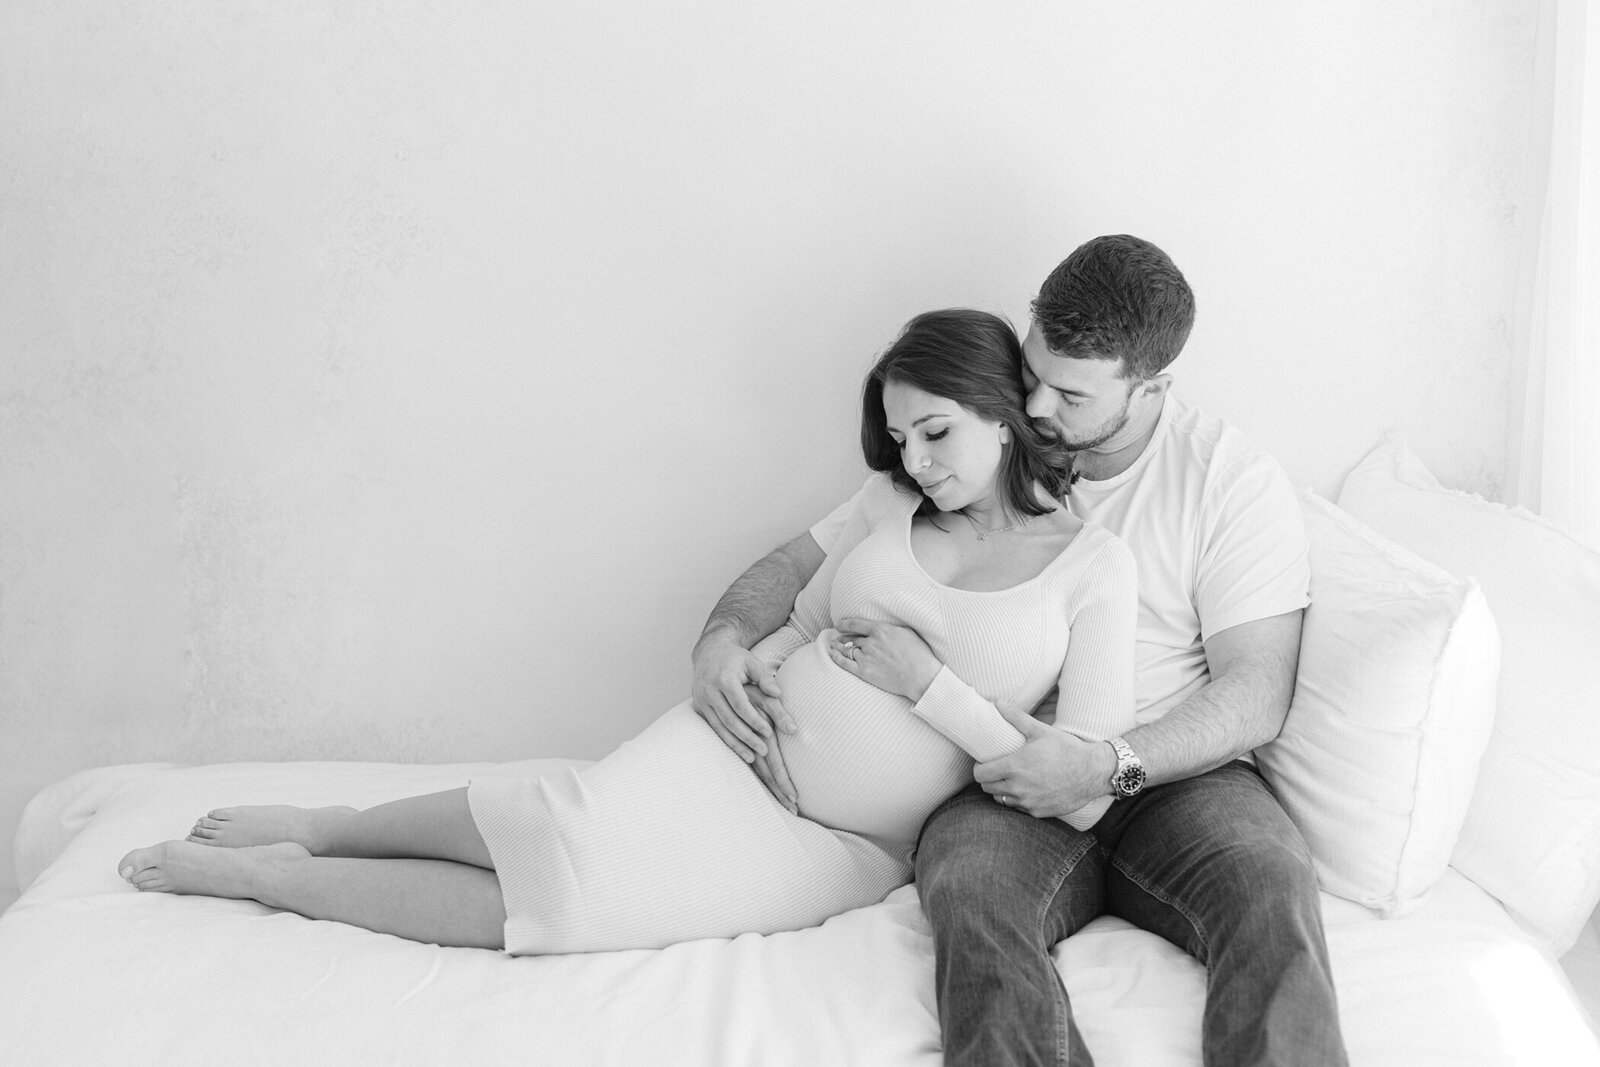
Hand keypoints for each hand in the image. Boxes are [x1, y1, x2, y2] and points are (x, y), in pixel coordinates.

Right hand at [691, 635, 797, 809]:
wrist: (708, 652)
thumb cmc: (736, 659)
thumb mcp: (753, 663)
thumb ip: (766, 678)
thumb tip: (778, 694)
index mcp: (724, 678)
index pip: (740, 705)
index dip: (754, 720)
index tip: (769, 733)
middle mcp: (709, 690)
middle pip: (729, 719)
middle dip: (747, 737)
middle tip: (765, 750)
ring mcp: (701, 699)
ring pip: (719, 727)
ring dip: (736, 743)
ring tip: (752, 757)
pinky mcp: (698, 707)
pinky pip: (713, 727)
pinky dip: (726, 740)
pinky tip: (739, 750)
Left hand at [826, 617, 941, 700]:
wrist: (920, 676)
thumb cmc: (919, 654)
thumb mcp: (907, 632)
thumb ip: (891, 628)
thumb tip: (884, 626)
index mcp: (880, 630)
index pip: (856, 624)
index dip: (845, 623)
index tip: (839, 624)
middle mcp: (870, 642)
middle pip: (852, 638)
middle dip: (843, 637)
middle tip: (836, 637)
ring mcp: (866, 657)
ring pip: (847, 650)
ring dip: (838, 647)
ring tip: (833, 645)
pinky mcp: (864, 672)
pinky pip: (845, 663)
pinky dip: (836, 658)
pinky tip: (832, 654)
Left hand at [973, 705, 1114, 817]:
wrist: (1092, 772)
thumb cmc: (1066, 749)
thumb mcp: (1040, 730)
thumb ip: (1016, 717)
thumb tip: (998, 702)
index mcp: (1015, 767)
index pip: (980, 774)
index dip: (979, 768)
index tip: (985, 763)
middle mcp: (1019, 788)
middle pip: (987, 788)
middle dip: (989, 778)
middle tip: (998, 769)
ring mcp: (1029, 802)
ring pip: (1002, 799)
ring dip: (1003, 790)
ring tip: (1012, 779)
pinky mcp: (1039, 812)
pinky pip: (1019, 808)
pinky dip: (1019, 800)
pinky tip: (1028, 789)